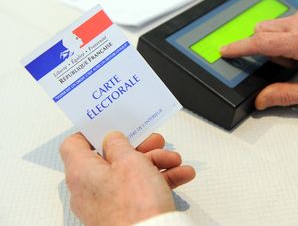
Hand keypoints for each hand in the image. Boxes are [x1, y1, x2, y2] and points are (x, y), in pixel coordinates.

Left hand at [60, 132, 195, 225]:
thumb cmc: (135, 206)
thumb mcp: (130, 161)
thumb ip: (119, 144)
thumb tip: (113, 138)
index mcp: (82, 172)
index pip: (74, 145)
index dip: (93, 132)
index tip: (113, 126)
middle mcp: (89, 189)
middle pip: (111, 158)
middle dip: (140, 148)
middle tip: (155, 142)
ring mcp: (107, 203)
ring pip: (130, 174)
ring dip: (156, 163)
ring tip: (174, 160)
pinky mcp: (124, 213)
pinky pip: (140, 191)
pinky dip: (159, 181)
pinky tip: (180, 175)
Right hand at [221, 5, 297, 109]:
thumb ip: (284, 96)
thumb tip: (261, 100)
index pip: (261, 42)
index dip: (239, 47)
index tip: (224, 50)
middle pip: (262, 30)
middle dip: (264, 50)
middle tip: (286, 65)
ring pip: (271, 26)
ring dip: (275, 43)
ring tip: (297, 58)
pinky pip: (283, 22)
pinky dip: (285, 36)